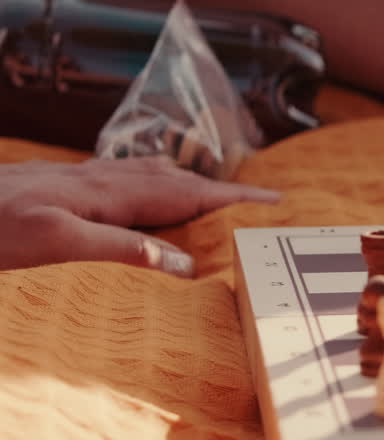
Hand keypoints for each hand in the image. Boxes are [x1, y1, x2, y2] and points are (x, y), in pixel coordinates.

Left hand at [0, 157, 279, 276]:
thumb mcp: (52, 244)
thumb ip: (120, 250)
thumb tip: (183, 264)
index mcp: (104, 193)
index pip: (185, 193)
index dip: (232, 197)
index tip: (274, 202)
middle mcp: (95, 180)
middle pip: (174, 178)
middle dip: (222, 187)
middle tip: (262, 199)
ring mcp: (74, 180)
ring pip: (148, 175)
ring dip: (189, 182)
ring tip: (217, 192)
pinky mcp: (55, 187)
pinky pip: (121, 180)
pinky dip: (153, 184)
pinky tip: (145, 192)